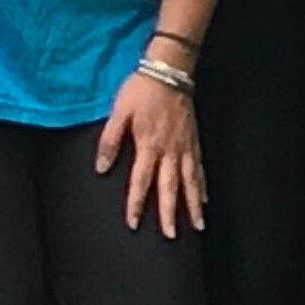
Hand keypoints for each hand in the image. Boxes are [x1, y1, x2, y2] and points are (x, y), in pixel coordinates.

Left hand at [96, 69, 204, 234]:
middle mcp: (169, 150)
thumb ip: (109, 140)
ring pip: (190, 181)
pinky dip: (202, 184)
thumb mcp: (118, 112)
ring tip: (198, 225)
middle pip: (169, 187)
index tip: (134, 223)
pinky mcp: (193, 138)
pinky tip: (204, 197)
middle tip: (172, 235)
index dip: (136, 203)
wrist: (169, 69)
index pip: (141, 181)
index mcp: (148, 145)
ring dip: (193, 204)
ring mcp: (184, 145)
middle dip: (170, 212)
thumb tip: (100, 168)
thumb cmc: (141, 89)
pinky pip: (199, 167)